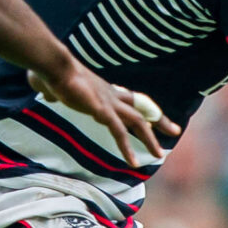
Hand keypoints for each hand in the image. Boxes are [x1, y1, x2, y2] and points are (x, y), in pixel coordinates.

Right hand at [32, 62, 179, 167]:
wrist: (53, 64)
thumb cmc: (51, 71)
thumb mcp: (55, 85)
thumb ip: (56, 92)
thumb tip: (51, 95)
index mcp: (104, 90)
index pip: (130, 98)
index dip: (142, 107)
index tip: (155, 117)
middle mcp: (111, 96)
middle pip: (142, 108)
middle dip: (159, 120)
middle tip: (176, 130)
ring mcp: (108, 103)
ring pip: (137, 122)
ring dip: (149, 140)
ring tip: (159, 156)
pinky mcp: (101, 111)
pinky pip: (119, 133)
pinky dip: (127, 148)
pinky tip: (132, 162)